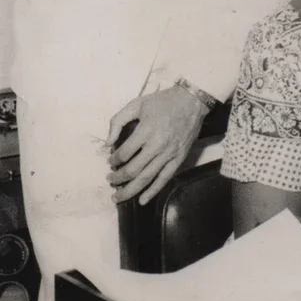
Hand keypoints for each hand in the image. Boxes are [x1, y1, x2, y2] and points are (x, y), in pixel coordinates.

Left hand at [106, 85, 208, 204]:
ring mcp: (170, 153)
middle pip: (133, 170)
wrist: (192, 100)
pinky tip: (142, 200)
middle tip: (110, 180)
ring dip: (130, 190)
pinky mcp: (179, 157)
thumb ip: (118, 121)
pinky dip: (153, 191)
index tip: (111, 160)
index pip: (124, 153)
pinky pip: (165, 178)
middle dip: (117, 179)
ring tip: (117, 196)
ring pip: (147, 178)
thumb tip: (108, 143)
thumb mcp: (137, 104)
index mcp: (146, 130)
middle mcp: (157, 144)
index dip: (114, 160)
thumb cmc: (163, 102)